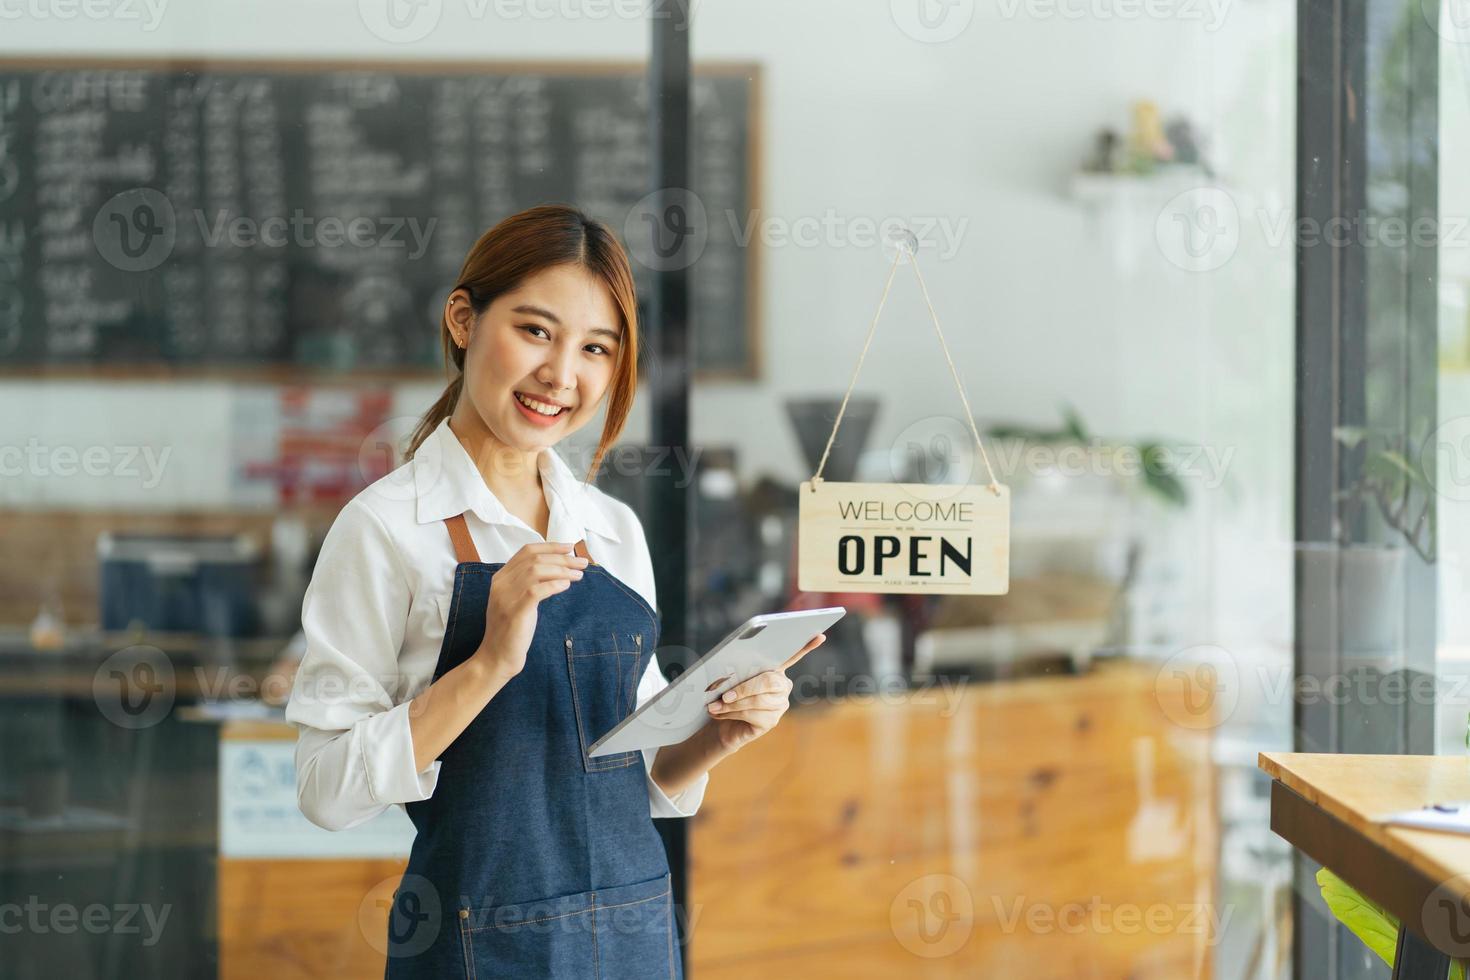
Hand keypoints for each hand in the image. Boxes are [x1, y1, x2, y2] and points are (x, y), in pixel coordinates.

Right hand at [474, 542, 588, 679]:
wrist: (496, 657)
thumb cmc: (512, 629)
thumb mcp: (518, 600)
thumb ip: (529, 583)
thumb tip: (558, 568)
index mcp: (501, 578)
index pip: (526, 551)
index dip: (550, 546)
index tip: (569, 547)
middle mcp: (501, 584)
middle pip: (535, 559)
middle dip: (562, 558)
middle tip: (582, 562)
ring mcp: (506, 597)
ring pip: (536, 571)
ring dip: (562, 570)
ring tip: (578, 575)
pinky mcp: (515, 612)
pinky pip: (537, 590)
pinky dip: (554, 584)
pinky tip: (566, 585)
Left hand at [705, 632, 826, 753]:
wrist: (720, 723)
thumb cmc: (725, 695)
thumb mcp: (728, 679)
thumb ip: (734, 672)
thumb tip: (727, 670)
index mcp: (775, 668)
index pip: (793, 655)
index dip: (807, 646)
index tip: (819, 635)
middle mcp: (783, 685)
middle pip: (769, 681)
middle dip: (744, 688)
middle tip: (724, 693)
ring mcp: (779, 704)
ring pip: (758, 700)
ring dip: (732, 703)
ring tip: (714, 705)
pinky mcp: (771, 721)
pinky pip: (752, 714)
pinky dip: (732, 713)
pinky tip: (719, 713)